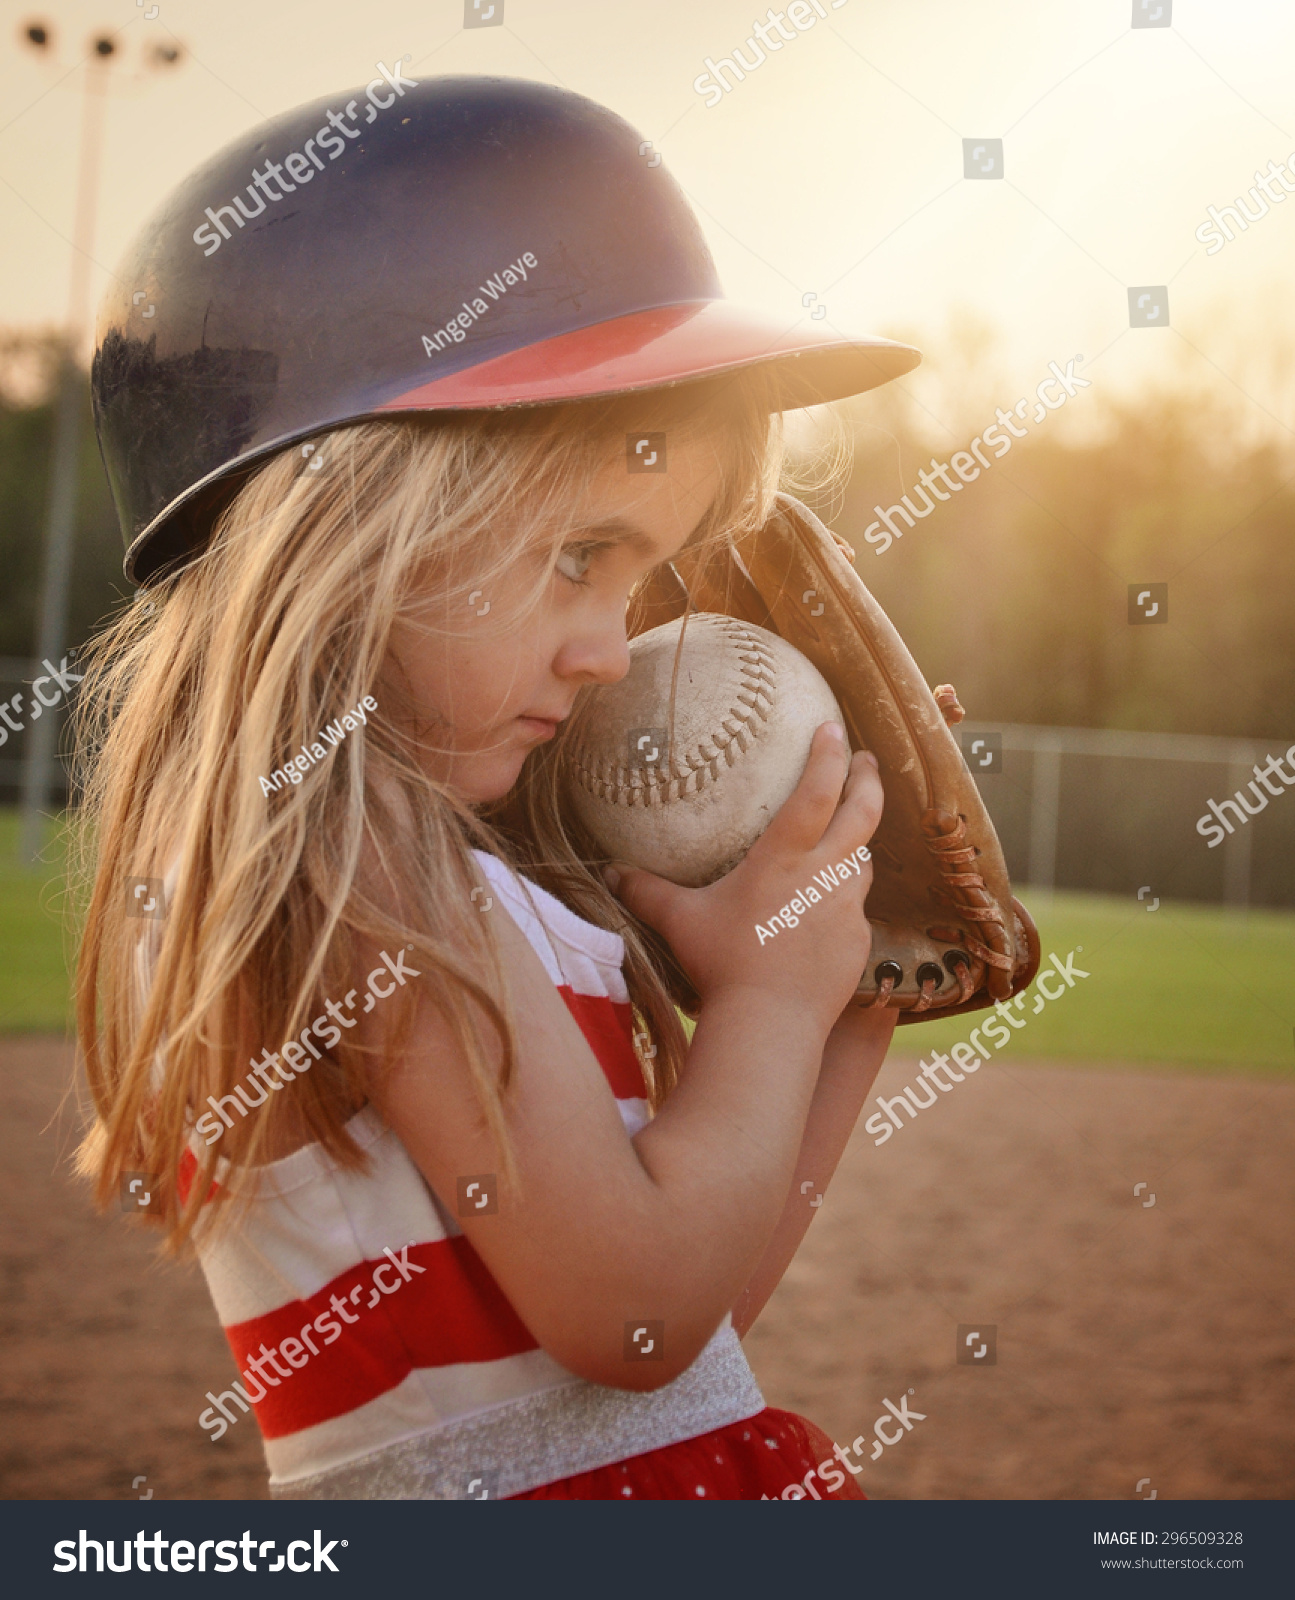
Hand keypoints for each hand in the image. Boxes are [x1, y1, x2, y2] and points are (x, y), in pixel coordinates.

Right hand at [605, 723, 884, 1036]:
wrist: (771, 1024)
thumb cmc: (722, 966)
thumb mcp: (680, 923)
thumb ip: (647, 892)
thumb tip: (611, 873)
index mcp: (784, 858)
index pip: (817, 791)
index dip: (829, 755)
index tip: (834, 727)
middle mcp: (824, 874)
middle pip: (863, 813)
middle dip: (867, 780)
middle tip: (866, 761)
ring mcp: (847, 909)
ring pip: (863, 861)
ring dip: (857, 842)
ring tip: (846, 836)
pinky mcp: (858, 943)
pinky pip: (856, 910)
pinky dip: (845, 899)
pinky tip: (828, 910)